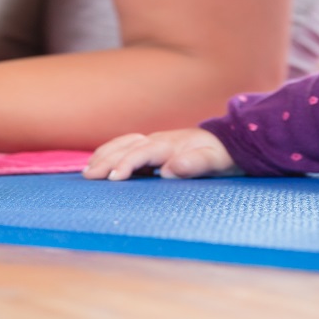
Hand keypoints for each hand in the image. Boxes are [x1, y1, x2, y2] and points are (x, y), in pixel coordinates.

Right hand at [83, 128, 238, 180]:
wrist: (230, 143)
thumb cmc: (221, 156)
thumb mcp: (215, 162)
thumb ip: (195, 164)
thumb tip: (170, 169)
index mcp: (171, 145)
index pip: (142, 152)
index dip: (126, 164)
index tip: (113, 178)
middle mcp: (159, 140)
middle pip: (126, 146)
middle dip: (106, 160)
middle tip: (89, 176)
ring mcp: (155, 141)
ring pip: (124, 144)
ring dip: (104, 155)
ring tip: (88, 171)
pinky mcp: (154, 147)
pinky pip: (127, 146)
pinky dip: (111, 152)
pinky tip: (101, 163)